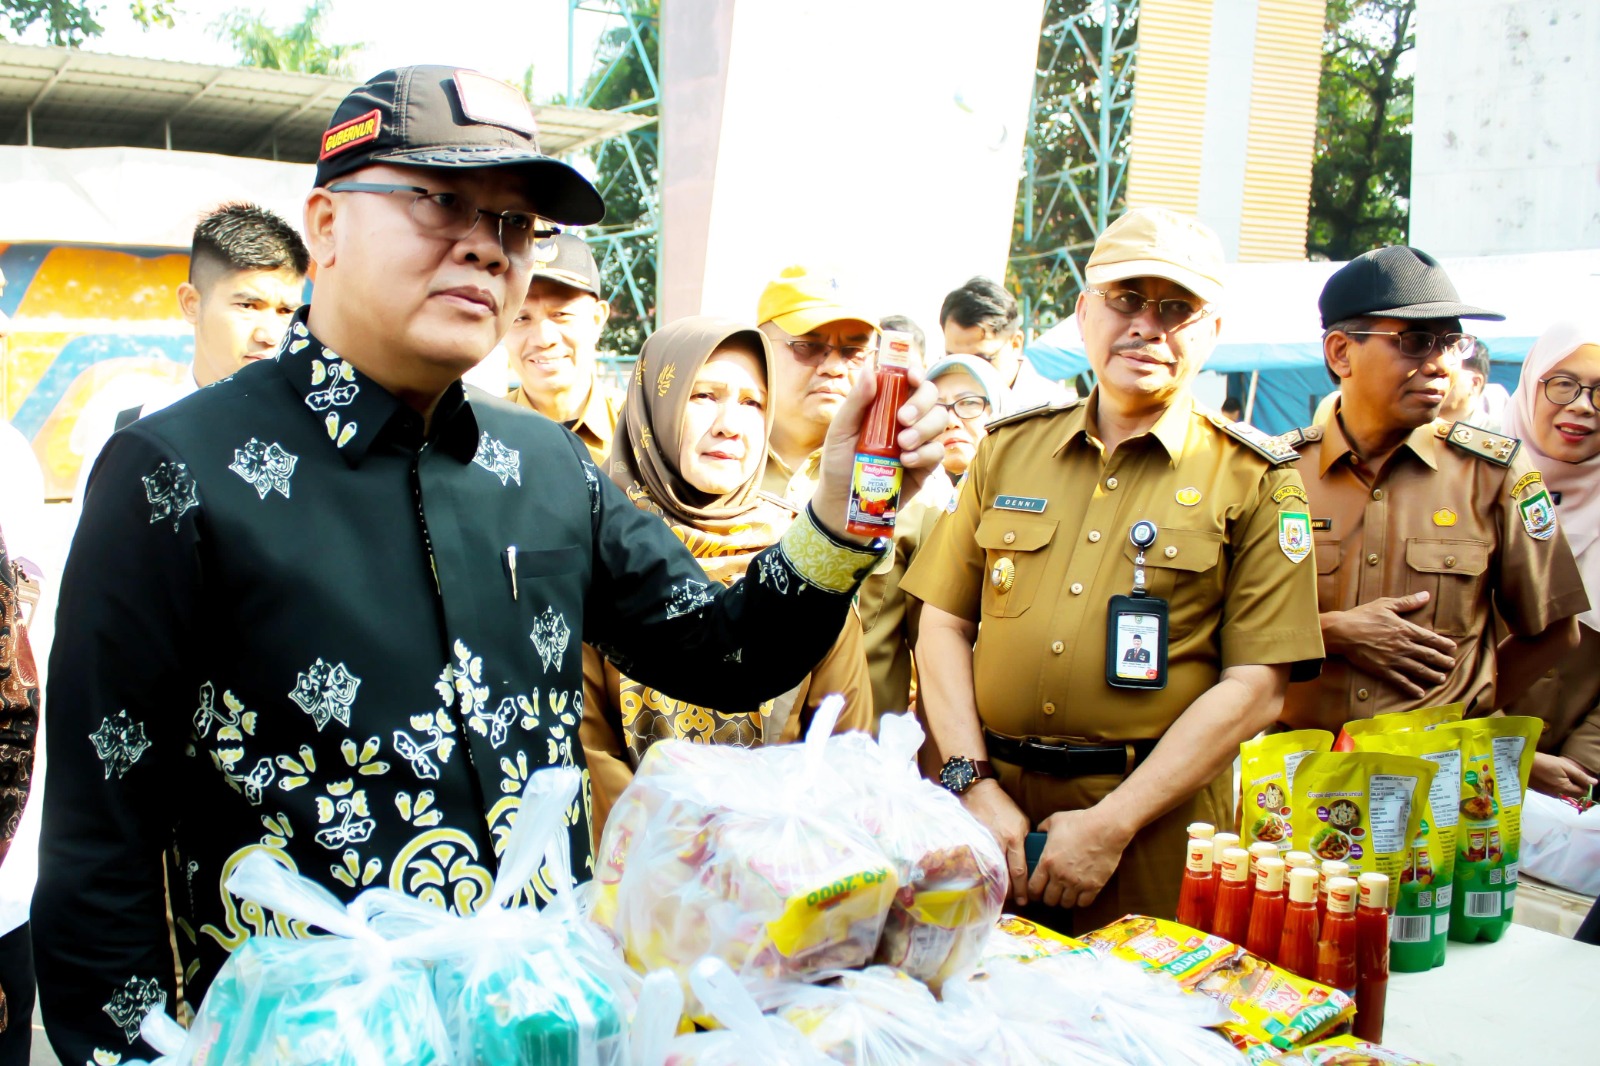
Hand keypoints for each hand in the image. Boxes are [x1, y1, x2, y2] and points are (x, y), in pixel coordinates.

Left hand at [810, 364, 946, 543]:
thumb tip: (869, 369)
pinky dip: (925, 453)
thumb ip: (856, 402)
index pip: (910, 381)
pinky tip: (906, 460)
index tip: (912, 377)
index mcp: (886, 405)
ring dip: (924, 428)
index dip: (916, 374)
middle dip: (921, 403)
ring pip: (939, 421)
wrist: (843, 501)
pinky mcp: (926, 465)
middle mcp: (907, 419)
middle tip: (902, 419)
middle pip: (931, 397)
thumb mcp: (841, 430)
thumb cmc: (839, 462)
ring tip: (902, 444)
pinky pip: (938, 451)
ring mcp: (919, 441)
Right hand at [961, 779, 1031, 905]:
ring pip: (992, 874)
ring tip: (1003, 897)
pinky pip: (980, 865)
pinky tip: (986, 884)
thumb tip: (1028, 858)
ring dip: (997, 888)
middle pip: (1005, 877)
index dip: (1022, 889)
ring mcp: (985, 845)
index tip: (1025, 899)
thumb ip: (1024, 841)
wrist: (979, 793)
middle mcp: (999, 844)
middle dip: (1010, 893)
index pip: (1019, 871)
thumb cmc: (1004, 807)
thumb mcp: (1022, 821)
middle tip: (1016, 902)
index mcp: (1014, 839)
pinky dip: (984, 876)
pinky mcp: (974, 844)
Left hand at [1027, 807, 1134, 910]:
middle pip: (1049, 900)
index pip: (1033, 888)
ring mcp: (1077, 883)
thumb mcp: (1055, 821)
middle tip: (1051, 893)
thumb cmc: (1080, 822)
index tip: (1035, 892)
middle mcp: (1060, 876)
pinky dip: (1080, 901)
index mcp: (1047, 862)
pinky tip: (1080, 894)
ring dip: (1064, 900)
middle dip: (1048, 898)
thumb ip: (1043, 828)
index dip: (1032, 893)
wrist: (1106, 828)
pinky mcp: (1094, 886)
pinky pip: (1083, 903)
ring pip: (1066, 904)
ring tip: (1065, 894)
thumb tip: (1038, 832)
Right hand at [1325, 592, 1456, 697]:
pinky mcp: (1383, 670)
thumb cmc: (1362, 616)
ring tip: (1441, 679)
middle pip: (1429, 655)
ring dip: (1432, 675)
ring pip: (1419, 669)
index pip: (1431, 638)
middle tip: (1451, 665)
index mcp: (1405, 629)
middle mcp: (1403, 646)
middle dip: (1442, 661)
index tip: (1453, 648)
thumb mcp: (1385, 604)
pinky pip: (1401, 681)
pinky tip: (1420, 693)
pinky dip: (1411, 688)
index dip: (1444, 644)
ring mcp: (1394, 659)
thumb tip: (1426, 595)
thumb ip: (1407, 602)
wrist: (1342, 632)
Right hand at [1530, 752, 1596, 798]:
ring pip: (1566, 794)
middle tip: (1574, 774)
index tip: (1584, 777)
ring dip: (1569, 787)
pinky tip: (1555, 777)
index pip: (1584, 794)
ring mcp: (1550, 795)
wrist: (1521, 764)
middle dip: (1578, 787)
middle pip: (1575, 795)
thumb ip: (1580, 776)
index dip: (1588, 787)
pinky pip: (1558, 792)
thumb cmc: (1544, 763)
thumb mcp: (1564, 766)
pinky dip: (1561, 787)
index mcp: (1566, 790)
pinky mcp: (1543, 792)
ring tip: (1565, 775)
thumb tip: (1594, 783)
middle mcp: (1559, 796)